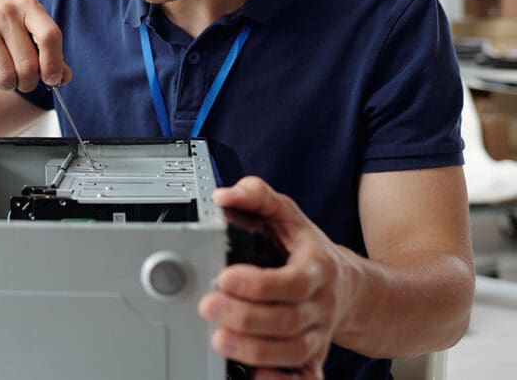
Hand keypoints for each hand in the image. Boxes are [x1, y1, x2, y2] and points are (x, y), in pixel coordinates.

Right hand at [0, 0, 70, 91]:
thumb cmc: (4, 31)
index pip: (50, 36)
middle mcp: (5, 11)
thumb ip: (50, 54)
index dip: (54, 63)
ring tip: (4, 75)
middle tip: (25, 82)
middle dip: (29, 82)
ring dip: (9, 85)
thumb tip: (64, 78)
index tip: (53, 80)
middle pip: (28, 65)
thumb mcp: (28, 34)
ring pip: (7, 77)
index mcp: (28, 6)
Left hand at [198, 177, 356, 378]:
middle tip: (208, 308)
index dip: (259, 284)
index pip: (293, 282)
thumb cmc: (307, 249)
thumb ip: (257, 196)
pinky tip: (256, 376)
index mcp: (316, 268)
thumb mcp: (287, 214)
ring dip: (255, 351)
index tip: (225, 277)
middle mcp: (319, 305)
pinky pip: (305, 378)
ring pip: (293, 352)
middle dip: (245, 318)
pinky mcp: (313, 357)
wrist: (349, 286)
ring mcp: (318, 334)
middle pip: (288, 320)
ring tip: (220, 341)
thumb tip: (226, 195)